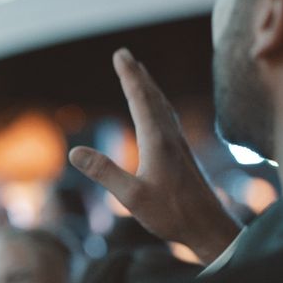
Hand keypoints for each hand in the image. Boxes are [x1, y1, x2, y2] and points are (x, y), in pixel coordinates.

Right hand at [69, 49, 239, 263]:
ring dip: (149, 86)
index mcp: (157, 140)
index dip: (128, 76)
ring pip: (162, 106)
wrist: (209, 227)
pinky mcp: (182, 154)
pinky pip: (167, 118)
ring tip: (140, 74)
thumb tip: (74, 152)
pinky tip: (157, 112)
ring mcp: (178, 144)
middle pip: (152, 96)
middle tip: (125, 55)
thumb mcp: (131, 196)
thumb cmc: (172, 214)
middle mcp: (170, 136)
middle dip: (137, 74)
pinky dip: (157, 104)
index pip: (139, 99)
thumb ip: (103, 172)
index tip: (119, 54)